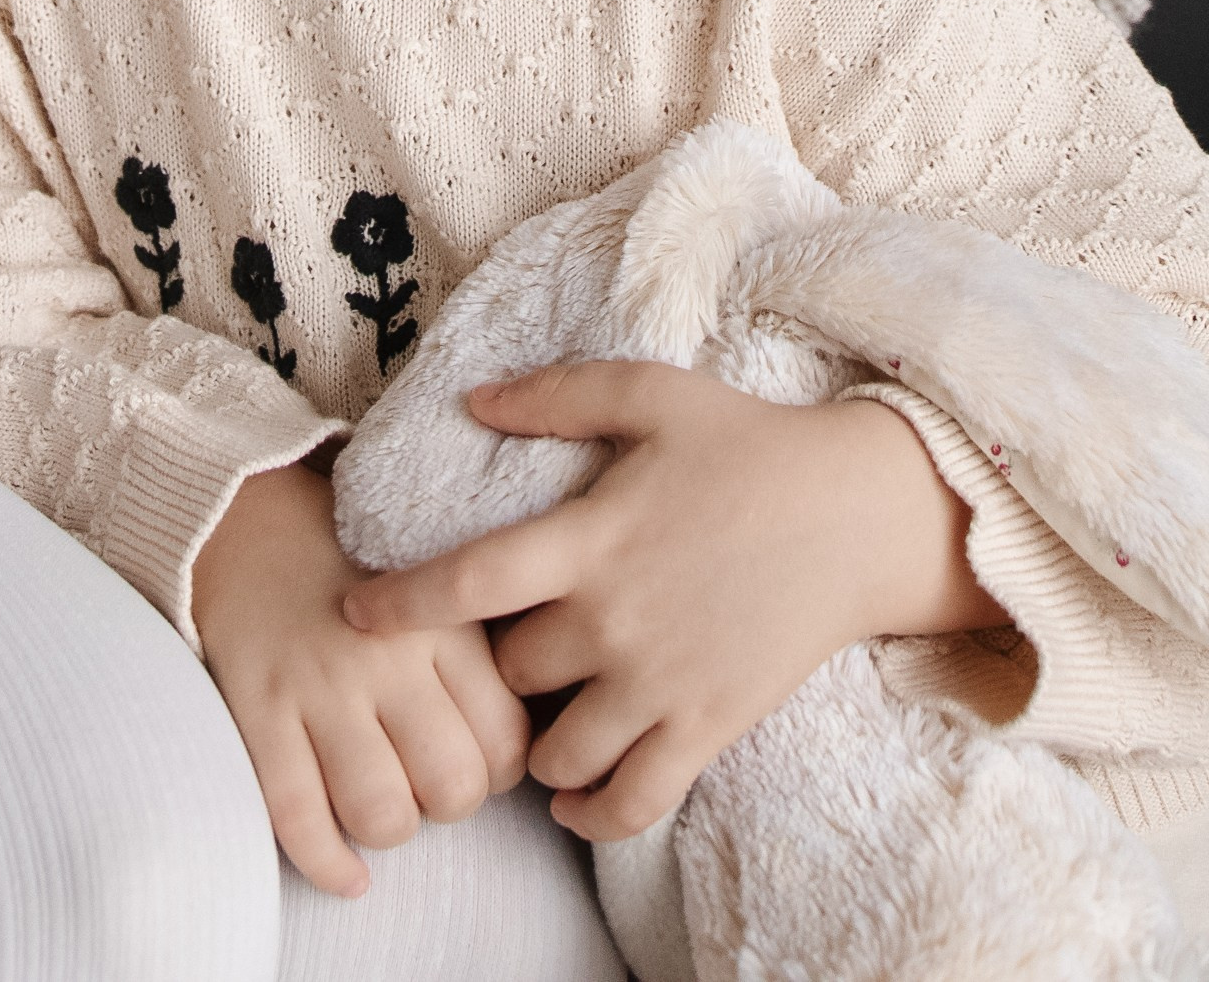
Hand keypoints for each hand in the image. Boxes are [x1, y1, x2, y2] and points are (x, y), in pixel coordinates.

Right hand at [193, 458, 532, 895]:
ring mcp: (319, 688)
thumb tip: (519, 739)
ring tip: (383, 806)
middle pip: (452, 786)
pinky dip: (327, 864)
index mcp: (440, 622)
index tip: (475, 760)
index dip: (499, 772)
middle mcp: (386, 657)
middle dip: (448, 806)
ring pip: (381, 812)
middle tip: (426, 783)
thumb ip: (473, 648)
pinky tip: (346, 874)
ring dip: (390, 830)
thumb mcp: (428, 582)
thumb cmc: (348, 562)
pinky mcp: (259, 711)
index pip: (506, 738)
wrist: (240, 518)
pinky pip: (298, 817)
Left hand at [339, 366, 997, 839]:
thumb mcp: (650, 394)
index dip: (400, 604)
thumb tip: (472, 402)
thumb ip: (557, 396)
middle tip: (500, 651)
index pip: (470, 583)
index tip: (352, 614)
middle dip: (497, 666)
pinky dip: (591, 813)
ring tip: (537, 719)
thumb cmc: (747, 445)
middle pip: (512, 673)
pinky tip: (574, 795)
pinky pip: (630, 803)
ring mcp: (662, 684)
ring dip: (535, 744)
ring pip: (556, 752)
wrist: (855, 515)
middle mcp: (616, 620)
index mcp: (593, 538)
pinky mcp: (707, 728)